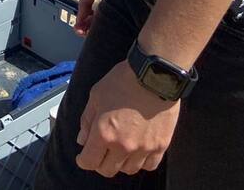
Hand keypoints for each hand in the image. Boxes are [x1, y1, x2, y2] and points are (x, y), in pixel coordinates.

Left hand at [75, 60, 179, 176]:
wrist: (154, 74)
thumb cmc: (123, 81)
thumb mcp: (96, 95)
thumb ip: (87, 120)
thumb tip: (82, 140)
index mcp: (104, 133)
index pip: (89, 162)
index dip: (83, 161)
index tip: (83, 157)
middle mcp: (123, 145)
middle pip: (108, 170)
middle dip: (100, 163)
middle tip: (100, 152)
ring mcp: (144, 148)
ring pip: (128, 170)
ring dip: (120, 163)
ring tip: (119, 150)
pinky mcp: (161, 145)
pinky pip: (149, 165)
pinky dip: (141, 162)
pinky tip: (137, 151)